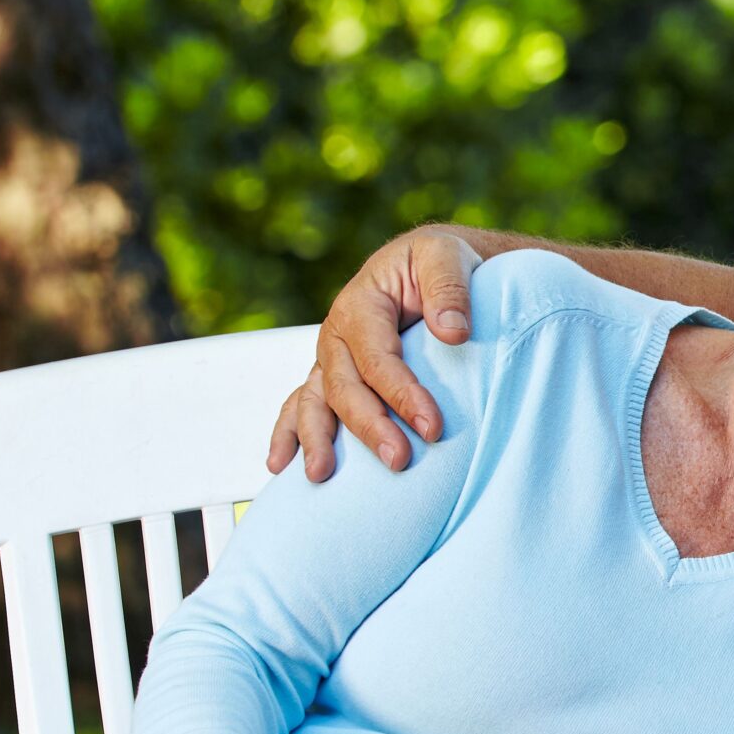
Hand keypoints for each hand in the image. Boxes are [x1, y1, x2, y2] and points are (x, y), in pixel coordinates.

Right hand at [266, 227, 483, 480]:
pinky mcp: (333, 376)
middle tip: (399, 460)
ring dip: (316, 439)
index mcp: (361, 305)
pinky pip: (303, 405)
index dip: (402, 394)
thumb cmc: (439, 263)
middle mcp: (337, 335)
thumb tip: (452, 332)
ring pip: (315, 401)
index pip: (378, 358)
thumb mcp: (448, 258)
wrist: (425, 267)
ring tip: (320, 475)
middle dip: (369, 426)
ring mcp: (330, 358)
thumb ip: (450, 290)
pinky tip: (281, 466)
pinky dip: (288, 434)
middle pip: (344, 387)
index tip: (432, 427)